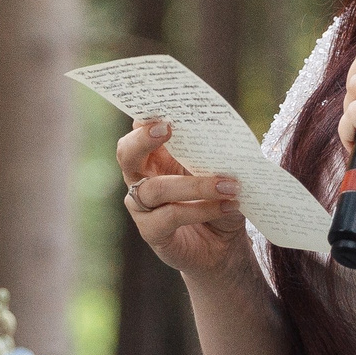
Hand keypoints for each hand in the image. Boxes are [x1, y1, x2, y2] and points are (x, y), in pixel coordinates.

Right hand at [117, 119, 251, 278]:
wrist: (225, 245)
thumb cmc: (219, 199)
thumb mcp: (218, 170)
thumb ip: (211, 152)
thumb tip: (220, 131)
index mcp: (156, 155)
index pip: (140, 129)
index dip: (145, 118)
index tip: (162, 109)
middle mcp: (141, 177)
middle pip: (127, 154)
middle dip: (143, 139)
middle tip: (168, 129)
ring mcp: (142, 206)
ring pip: (157, 188)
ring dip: (195, 185)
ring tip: (228, 186)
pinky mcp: (152, 231)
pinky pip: (171, 216)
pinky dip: (202, 210)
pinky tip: (227, 206)